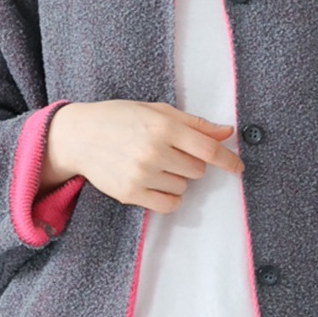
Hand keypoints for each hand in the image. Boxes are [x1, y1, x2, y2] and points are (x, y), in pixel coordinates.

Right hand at [44, 100, 242, 210]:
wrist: (79, 136)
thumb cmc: (120, 119)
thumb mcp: (157, 111)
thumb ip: (195, 124)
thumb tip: (227, 133)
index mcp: (163, 126)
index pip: (208, 150)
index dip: (229, 160)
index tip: (238, 167)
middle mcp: (154, 151)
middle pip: (197, 171)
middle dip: (190, 163)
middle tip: (169, 153)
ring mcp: (142, 174)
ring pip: (183, 187)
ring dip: (176, 179)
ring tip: (153, 164)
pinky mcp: (130, 194)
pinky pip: (168, 205)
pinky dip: (168, 197)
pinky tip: (155, 183)